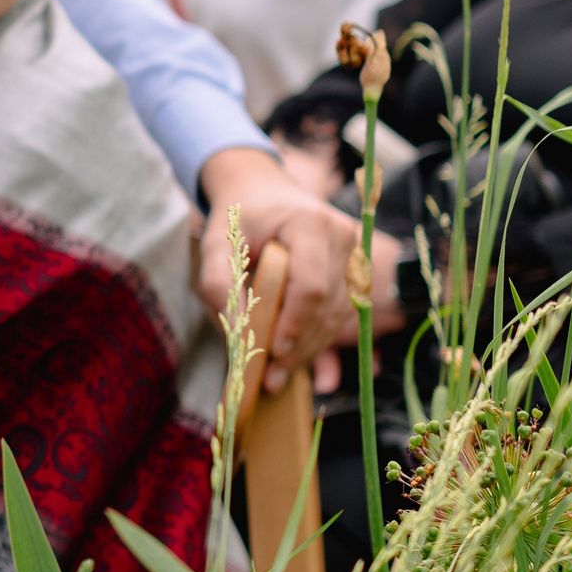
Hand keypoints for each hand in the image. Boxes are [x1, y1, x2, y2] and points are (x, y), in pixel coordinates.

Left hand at [198, 145, 359, 393]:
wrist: (262, 191)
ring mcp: (355, 254)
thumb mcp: (215, 242)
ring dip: (309, 349)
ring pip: (338, 315)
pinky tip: (294, 357)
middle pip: (326, 306)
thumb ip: (217, 282)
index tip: (273, 353)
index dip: (294, 324)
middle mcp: (343, 237)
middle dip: (300, 347)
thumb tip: (236, 328)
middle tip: (270, 379)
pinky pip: (340, 313)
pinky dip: (317, 338)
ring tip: (278, 376)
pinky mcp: (356, 272)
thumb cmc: (238, 217)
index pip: (310, 285)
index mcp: (310, 223)